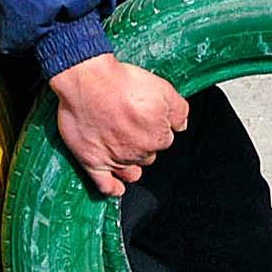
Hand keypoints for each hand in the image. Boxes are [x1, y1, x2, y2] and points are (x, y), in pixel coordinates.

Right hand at [47, 54, 188, 197]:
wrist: (89, 83)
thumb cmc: (123, 83)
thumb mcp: (163, 88)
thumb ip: (179, 110)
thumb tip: (182, 125)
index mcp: (158, 136)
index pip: (164, 139)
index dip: (156, 127)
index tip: (146, 117)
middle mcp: (138, 152)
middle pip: (147, 154)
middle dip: (143, 143)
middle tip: (130, 125)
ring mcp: (115, 159)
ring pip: (130, 170)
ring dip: (130, 162)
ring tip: (124, 150)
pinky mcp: (93, 161)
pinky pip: (105, 184)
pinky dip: (112, 188)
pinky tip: (117, 188)